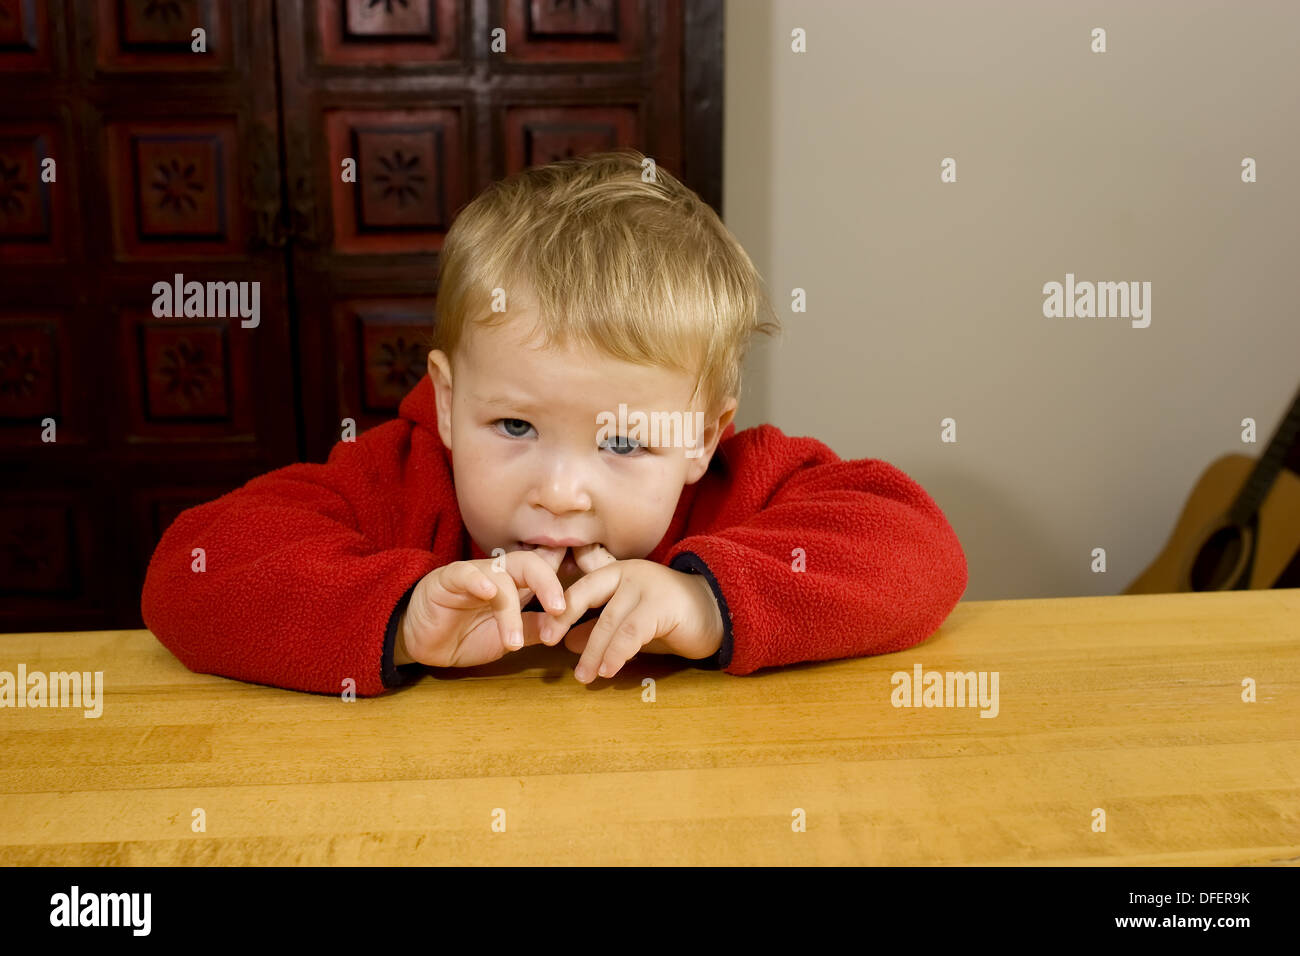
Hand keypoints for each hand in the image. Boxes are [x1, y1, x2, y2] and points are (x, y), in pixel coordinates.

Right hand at [397, 545, 570, 667]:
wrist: (421, 640)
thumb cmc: (466, 634)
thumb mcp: (509, 637)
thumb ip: (537, 629)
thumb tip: (567, 626)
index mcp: (518, 585)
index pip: (548, 568)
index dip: (568, 573)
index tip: (590, 587)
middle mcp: (500, 574)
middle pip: (531, 562)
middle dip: (549, 582)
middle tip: (560, 609)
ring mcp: (475, 573)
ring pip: (502, 575)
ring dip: (510, 611)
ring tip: (513, 642)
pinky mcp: (448, 579)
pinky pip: (465, 573)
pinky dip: (479, 581)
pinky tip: (489, 594)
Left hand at [539, 544, 724, 682]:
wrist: (716, 613)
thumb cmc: (670, 618)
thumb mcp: (629, 625)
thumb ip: (600, 629)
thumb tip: (566, 643)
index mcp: (616, 573)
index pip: (579, 587)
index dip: (559, 608)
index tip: (543, 633)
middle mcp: (628, 573)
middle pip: (586, 595)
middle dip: (563, 620)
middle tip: (548, 644)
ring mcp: (646, 586)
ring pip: (609, 620)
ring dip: (593, 650)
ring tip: (584, 676)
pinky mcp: (662, 605)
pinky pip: (632, 632)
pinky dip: (617, 652)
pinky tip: (608, 670)